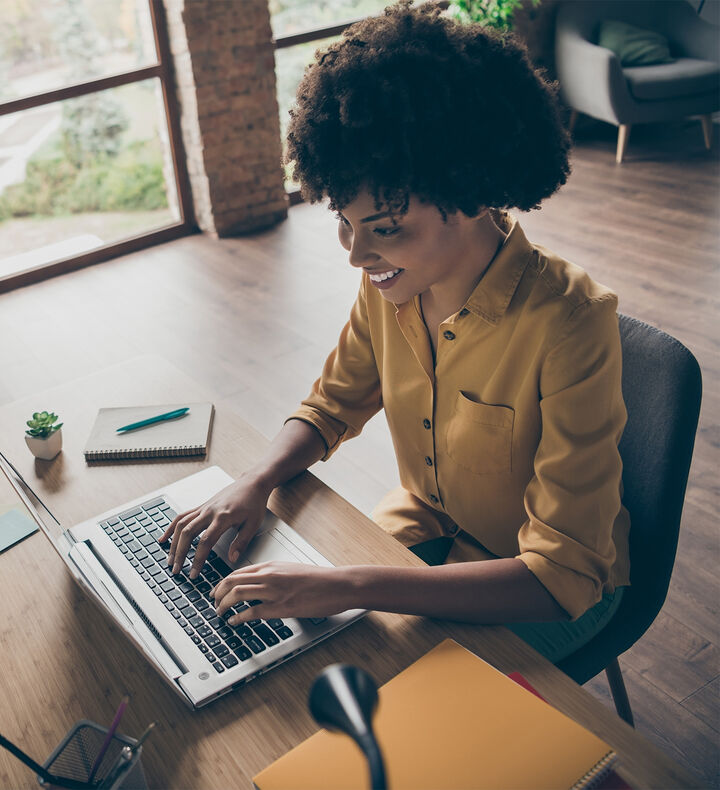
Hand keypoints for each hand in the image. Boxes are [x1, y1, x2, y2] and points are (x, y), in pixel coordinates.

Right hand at [160, 474, 271, 577]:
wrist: (251, 483)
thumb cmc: (254, 502)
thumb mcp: (253, 524)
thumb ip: (241, 542)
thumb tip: (232, 559)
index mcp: (223, 517)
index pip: (205, 541)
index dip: (198, 559)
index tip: (194, 573)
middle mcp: (210, 511)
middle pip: (188, 533)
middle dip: (180, 553)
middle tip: (176, 570)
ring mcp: (203, 508)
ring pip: (181, 525)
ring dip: (173, 543)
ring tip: (170, 560)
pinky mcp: (201, 506)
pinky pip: (182, 516)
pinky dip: (171, 527)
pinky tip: (164, 539)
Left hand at [211, 561, 350, 623]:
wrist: (338, 584)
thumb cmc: (319, 579)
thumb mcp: (292, 571)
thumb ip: (274, 576)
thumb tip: (261, 585)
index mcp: (272, 566)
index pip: (238, 572)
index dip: (223, 583)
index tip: (216, 591)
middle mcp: (269, 575)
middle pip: (232, 581)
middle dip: (217, 593)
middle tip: (213, 602)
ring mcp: (275, 591)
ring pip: (237, 594)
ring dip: (224, 605)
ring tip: (219, 613)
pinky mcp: (282, 607)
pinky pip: (252, 611)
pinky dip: (239, 617)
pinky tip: (234, 622)